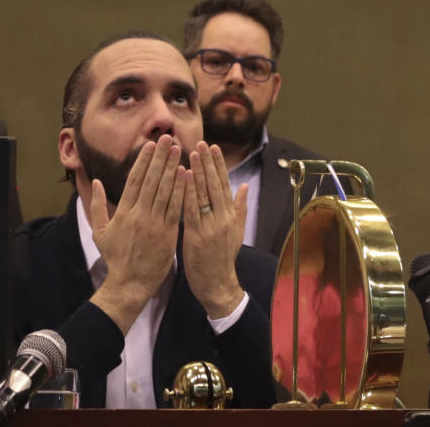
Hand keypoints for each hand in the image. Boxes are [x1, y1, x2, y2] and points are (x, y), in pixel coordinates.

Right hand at [88, 135, 185, 333]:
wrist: (129, 285)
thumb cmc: (115, 259)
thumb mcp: (100, 233)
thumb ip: (97, 206)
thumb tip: (97, 182)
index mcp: (123, 212)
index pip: (135, 180)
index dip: (144, 160)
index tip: (151, 144)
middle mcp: (139, 215)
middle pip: (151, 180)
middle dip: (160, 157)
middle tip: (167, 138)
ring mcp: (154, 224)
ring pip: (165, 190)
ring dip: (172, 168)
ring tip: (178, 150)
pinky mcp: (168, 234)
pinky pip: (176, 208)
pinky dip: (180, 190)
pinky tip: (186, 175)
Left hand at [182, 141, 246, 319]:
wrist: (218, 286)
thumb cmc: (223, 258)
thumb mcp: (237, 232)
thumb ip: (240, 208)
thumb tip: (245, 186)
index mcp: (231, 216)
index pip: (225, 184)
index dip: (218, 165)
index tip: (213, 147)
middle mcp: (223, 218)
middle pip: (215, 185)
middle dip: (207, 162)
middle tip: (201, 142)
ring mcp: (210, 227)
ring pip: (204, 194)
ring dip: (198, 172)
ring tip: (192, 153)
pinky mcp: (197, 236)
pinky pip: (192, 210)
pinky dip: (188, 193)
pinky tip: (184, 178)